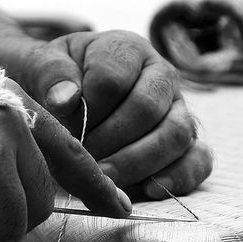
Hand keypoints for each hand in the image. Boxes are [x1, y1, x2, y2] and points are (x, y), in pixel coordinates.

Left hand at [20, 30, 212, 199]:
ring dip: (137, 164)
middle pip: (147, 110)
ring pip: (176, 136)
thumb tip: (65, 100)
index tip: (66, 131)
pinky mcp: (188, 143)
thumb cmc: (63, 84)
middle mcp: (161, 77)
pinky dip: (179, 177)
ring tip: (107, 180)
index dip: (87, 113)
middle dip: (110, 142)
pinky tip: (149, 190)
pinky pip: (198, 160)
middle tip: (85, 161)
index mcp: (127, 50)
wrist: (77, 100)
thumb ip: (50, 75)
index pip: (113, 80)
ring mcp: (179, 110)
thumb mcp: (43, 67)